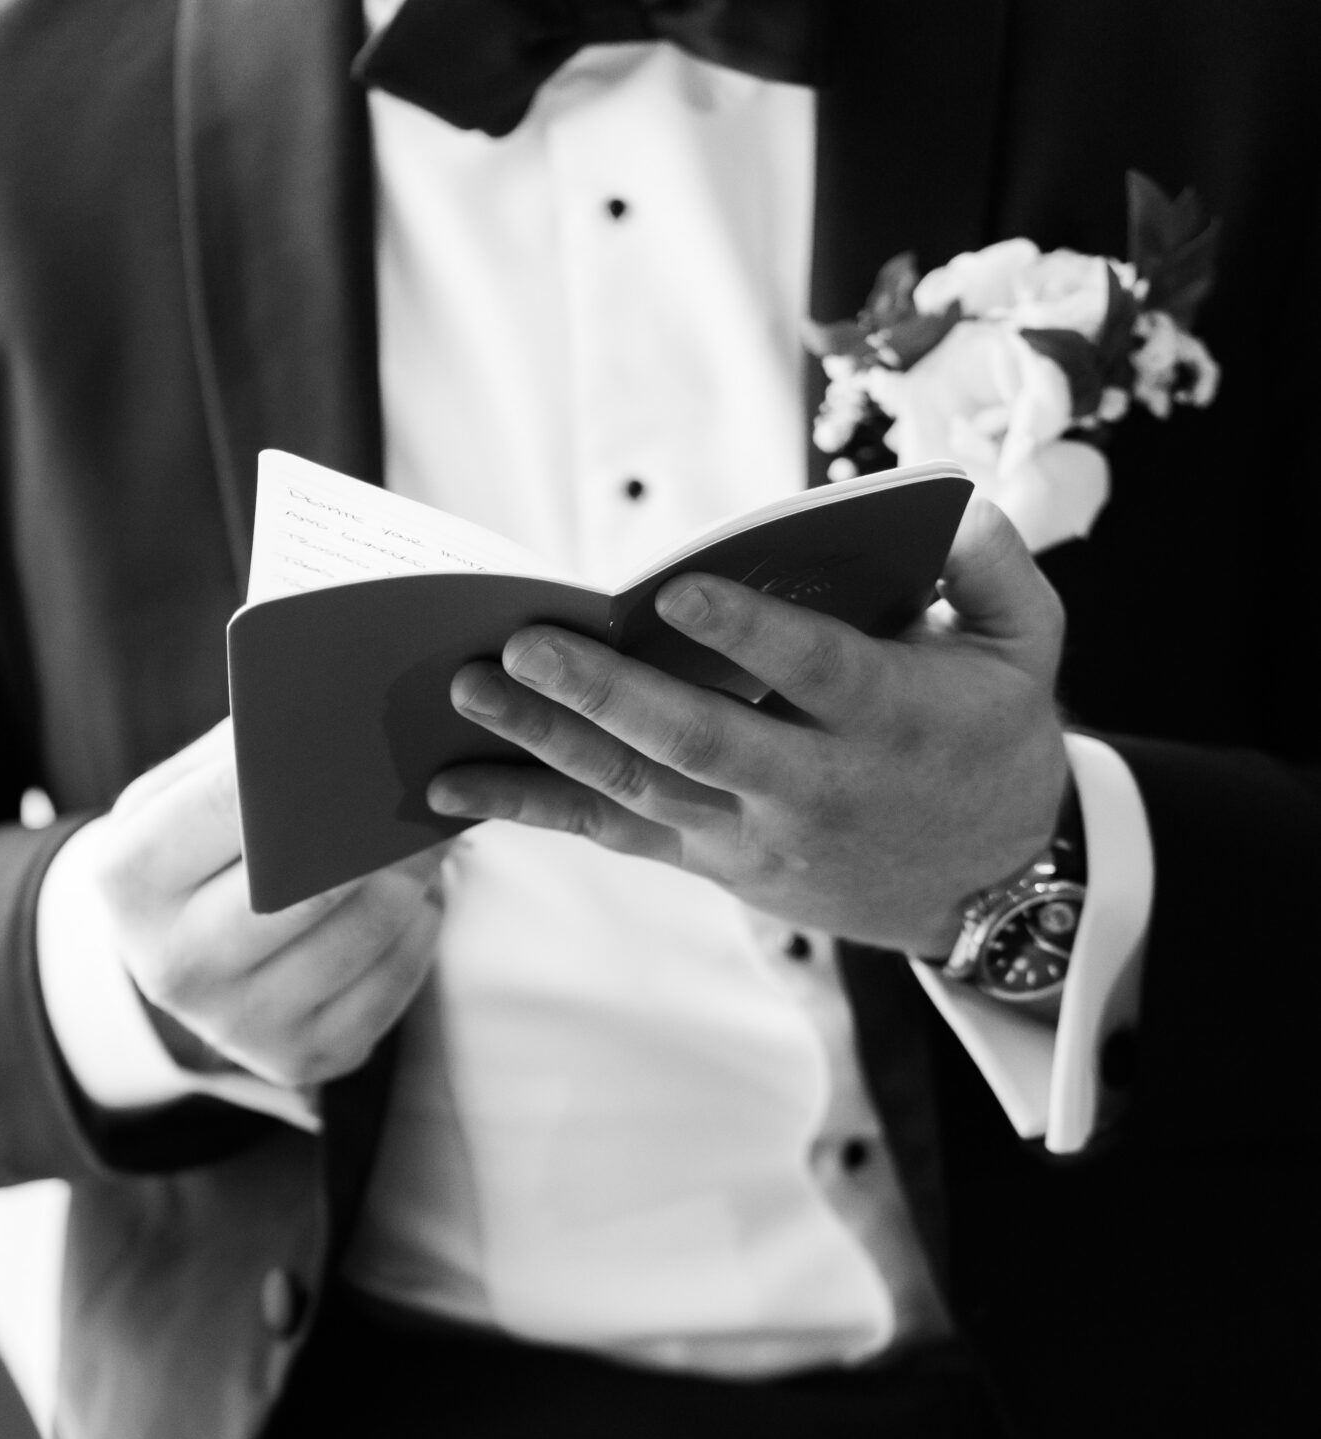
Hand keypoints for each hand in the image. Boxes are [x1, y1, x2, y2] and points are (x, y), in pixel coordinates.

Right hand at [77, 719, 445, 1086]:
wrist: (175, 962)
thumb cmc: (191, 855)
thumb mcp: (177, 797)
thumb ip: (236, 754)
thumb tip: (338, 708)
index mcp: (130, 878)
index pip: (226, 806)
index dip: (300, 766)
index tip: (362, 733)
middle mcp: (173, 964)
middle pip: (300, 887)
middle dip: (373, 833)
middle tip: (428, 787)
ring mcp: (237, 1025)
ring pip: (358, 937)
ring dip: (412, 879)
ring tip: (435, 834)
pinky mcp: (300, 1058)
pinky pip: (389, 986)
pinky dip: (417, 934)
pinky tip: (419, 900)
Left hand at [428, 497, 1070, 958]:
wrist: (994, 885)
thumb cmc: (999, 736)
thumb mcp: (1031, 645)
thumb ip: (994, 565)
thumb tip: (945, 505)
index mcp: (890, 717)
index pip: (810, 673)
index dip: (745, 636)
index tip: (676, 591)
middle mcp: (814, 787)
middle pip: (698, 740)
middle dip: (606, 693)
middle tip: (523, 646)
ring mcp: (755, 837)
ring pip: (640, 789)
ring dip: (548, 742)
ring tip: (467, 692)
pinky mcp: (716, 864)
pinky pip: (615, 832)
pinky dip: (534, 806)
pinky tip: (455, 783)